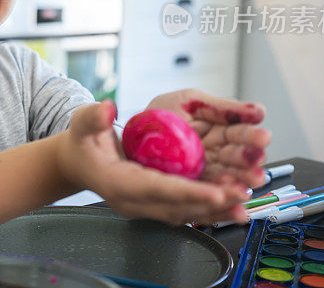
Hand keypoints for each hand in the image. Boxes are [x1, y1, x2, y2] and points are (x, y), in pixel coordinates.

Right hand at [56, 101, 249, 225]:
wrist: (78, 163)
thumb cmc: (82, 143)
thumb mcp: (83, 124)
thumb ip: (93, 117)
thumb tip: (108, 109)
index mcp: (117, 183)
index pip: (156, 190)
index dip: (187, 192)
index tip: (215, 192)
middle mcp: (134, 201)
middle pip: (177, 207)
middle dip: (211, 203)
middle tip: (242, 196)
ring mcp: (145, 207)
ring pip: (185, 213)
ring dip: (216, 210)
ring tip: (245, 203)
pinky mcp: (156, 205)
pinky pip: (186, 210)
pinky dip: (209, 209)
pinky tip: (232, 204)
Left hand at [144, 89, 271, 188]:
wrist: (124, 137)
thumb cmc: (157, 115)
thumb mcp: (188, 101)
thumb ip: (222, 107)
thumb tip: (259, 111)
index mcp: (216, 128)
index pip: (239, 133)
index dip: (252, 136)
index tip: (263, 137)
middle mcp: (213, 151)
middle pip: (237, 158)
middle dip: (250, 160)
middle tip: (259, 161)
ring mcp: (203, 171)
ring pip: (227, 177)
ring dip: (242, 180)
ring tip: (252, 180)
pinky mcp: (191, 188)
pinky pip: (208, 193)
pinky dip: (223, 196)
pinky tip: (234, 197)